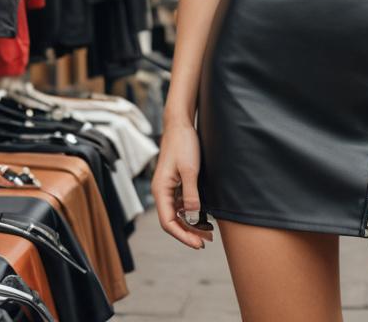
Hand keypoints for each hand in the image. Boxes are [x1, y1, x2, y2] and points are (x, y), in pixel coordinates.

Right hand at [151, 122, 214, 248]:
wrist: (181, 124)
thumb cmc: (183, 143)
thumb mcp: (190, 169)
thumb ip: (191, 194)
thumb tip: (192, 216)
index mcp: (161, 191)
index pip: (168, 223)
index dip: (182, 236)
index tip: (197, 244)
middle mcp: (162, 192)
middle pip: (172, 221)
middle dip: (188, 233)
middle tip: (205, 241)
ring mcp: (169, 187)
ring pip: (177, 213)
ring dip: (190, 223)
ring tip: (207, 231)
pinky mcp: (175, 182)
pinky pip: (181, 203)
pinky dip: (191, 211)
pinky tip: (202, 215)